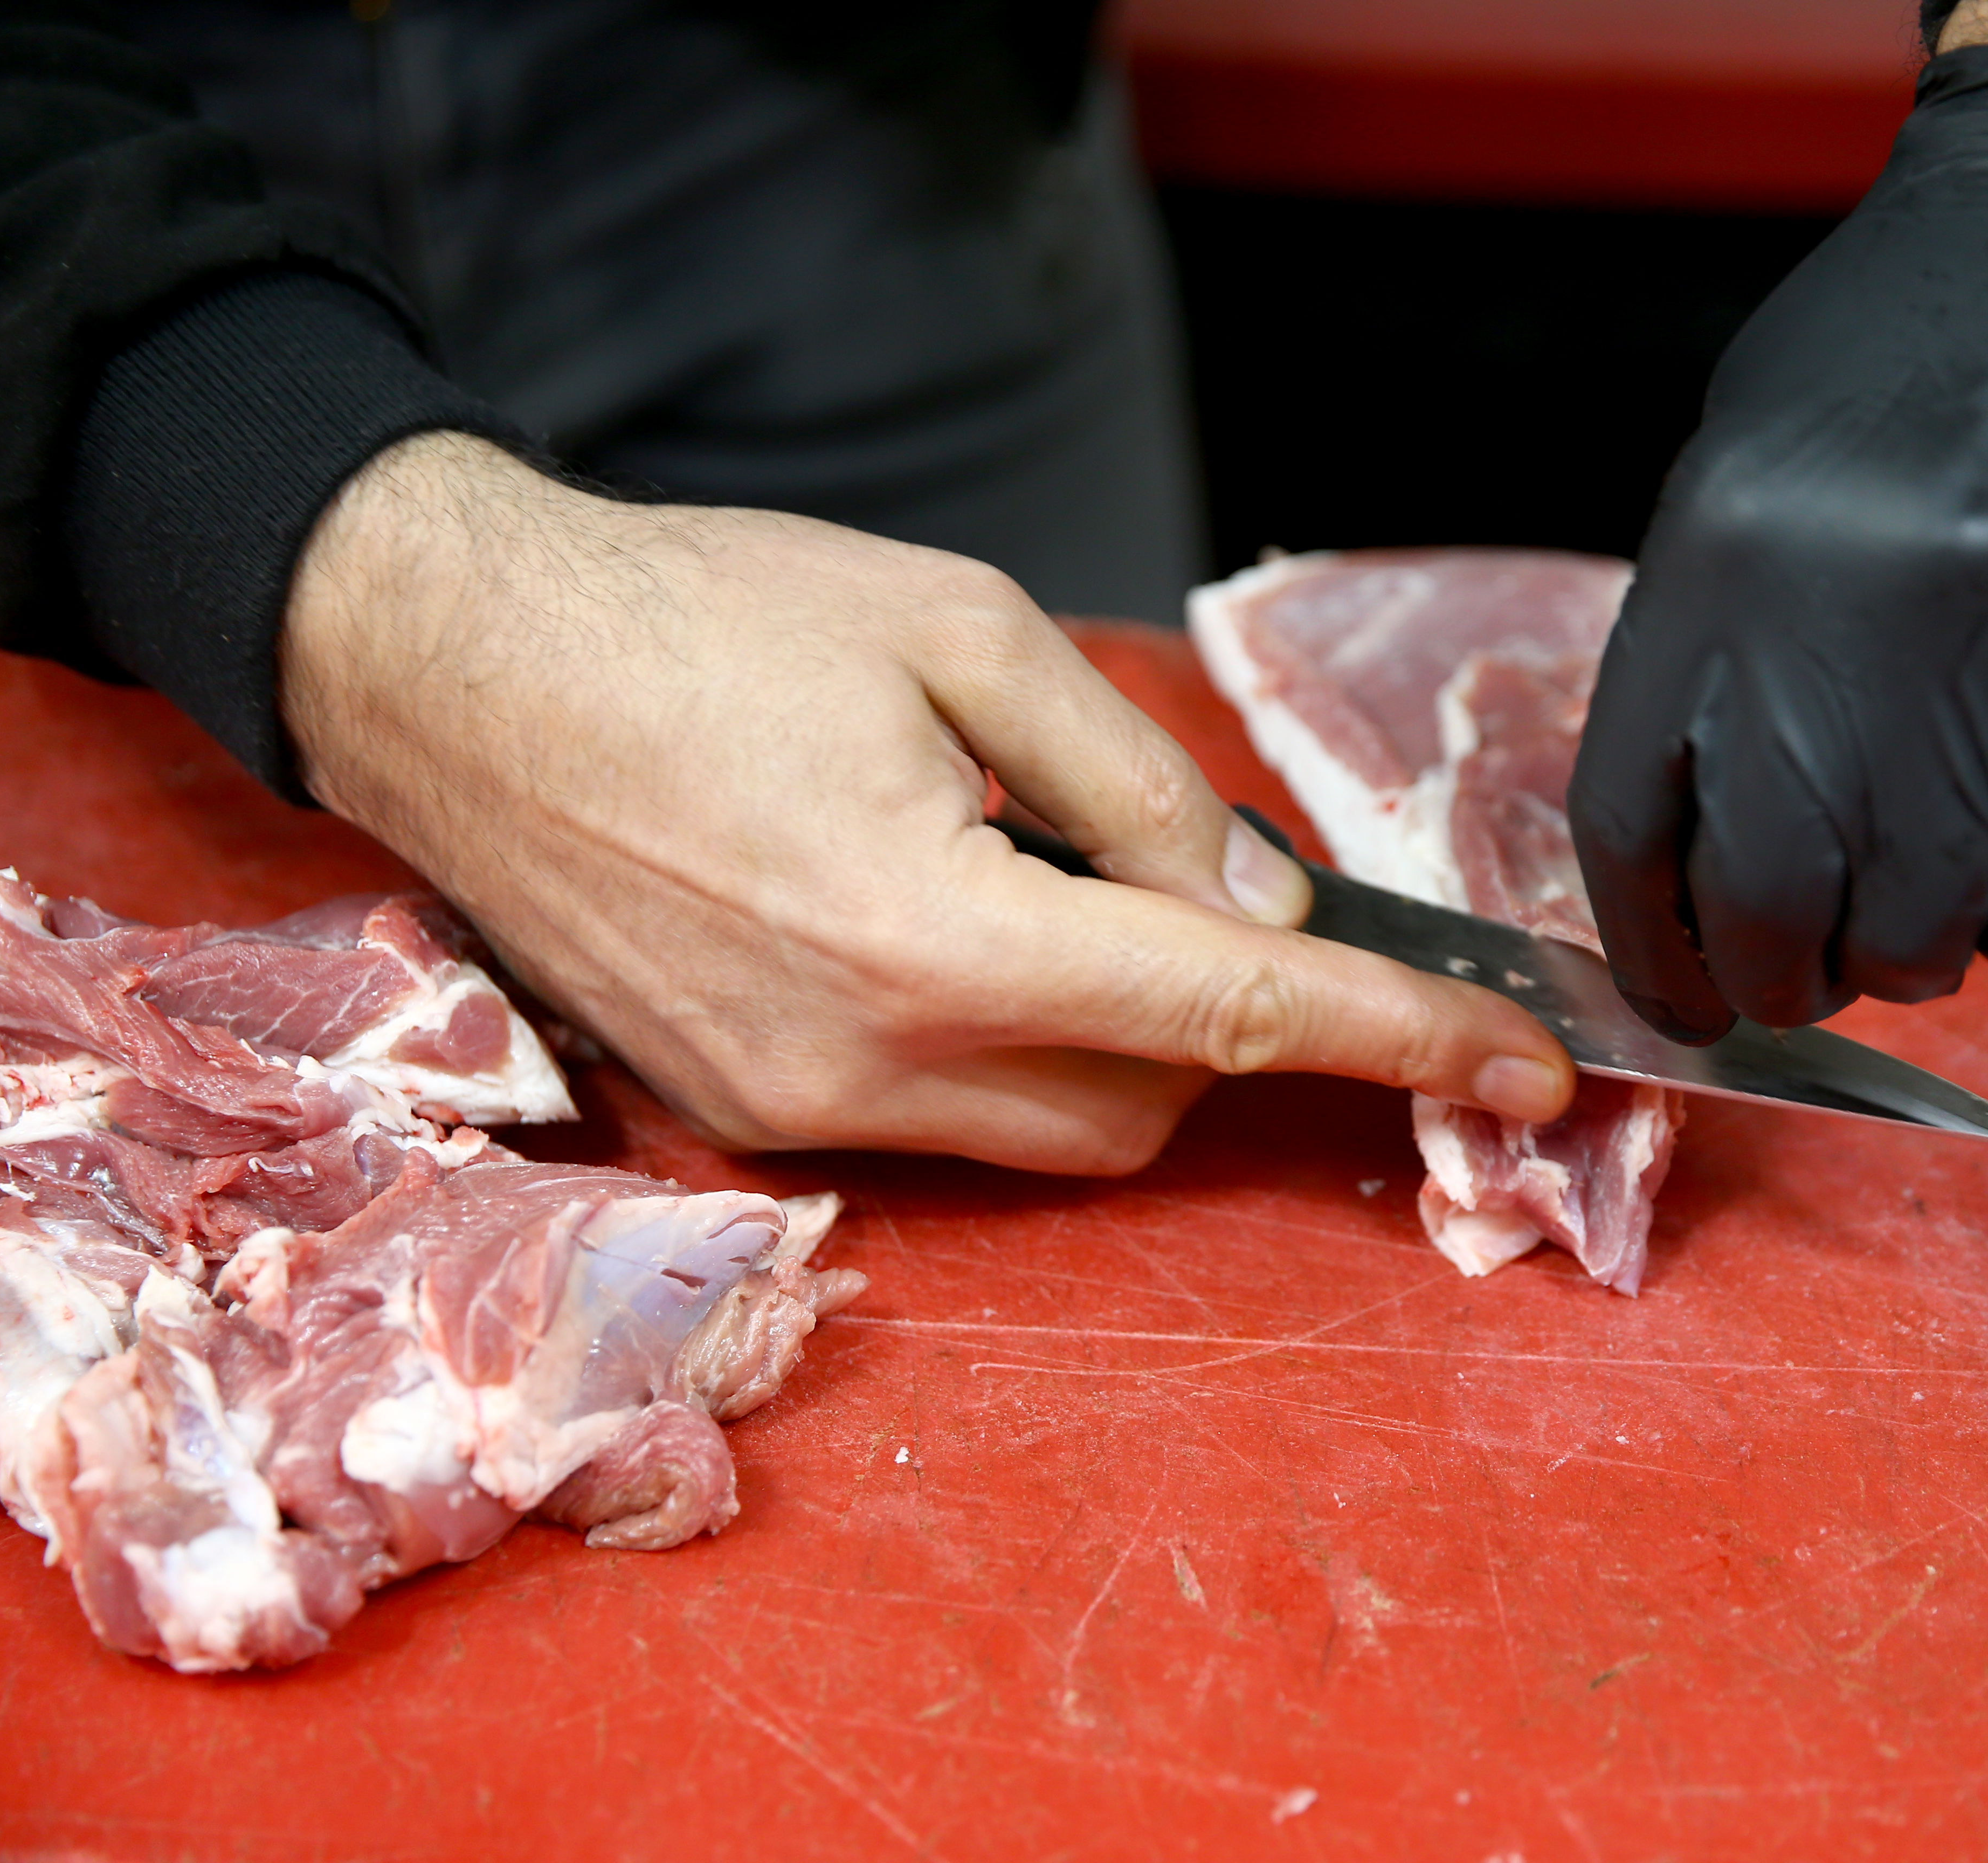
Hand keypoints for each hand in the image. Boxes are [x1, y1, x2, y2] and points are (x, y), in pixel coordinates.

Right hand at [281, 434, 1573, 1169]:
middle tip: (1188, 890)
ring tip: (1033, 885)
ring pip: (1054, 1138)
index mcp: (929, 932)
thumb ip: (1134, 782)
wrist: (456, 668)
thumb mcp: (956, 629)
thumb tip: (1254, 902)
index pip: (1225, 1018)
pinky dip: (1004, 1049)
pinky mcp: (741, 1114)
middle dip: (1223, 1029)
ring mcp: (792, 1111)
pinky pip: (944, 1124)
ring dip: (1114, 1045)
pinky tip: (937, 921)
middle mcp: (862, 1062)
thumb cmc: (705, 614)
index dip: (1397, 1043)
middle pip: (1151, 1110)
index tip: (1531, 1071)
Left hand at [1568, 1, 1987, 1038]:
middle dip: (1778, 970)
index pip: (1632, 832)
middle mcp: (1852, 657)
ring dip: (1914, 944)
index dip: (1647, 944)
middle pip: (1770, 914)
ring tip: (1943, 858)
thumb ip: (1717, 653)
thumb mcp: (1756, 468)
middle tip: (1809, 956)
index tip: (1679, 984)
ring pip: (1921, 946)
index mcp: (1726, 578)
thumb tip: (1700, 839)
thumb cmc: (1934, 338)